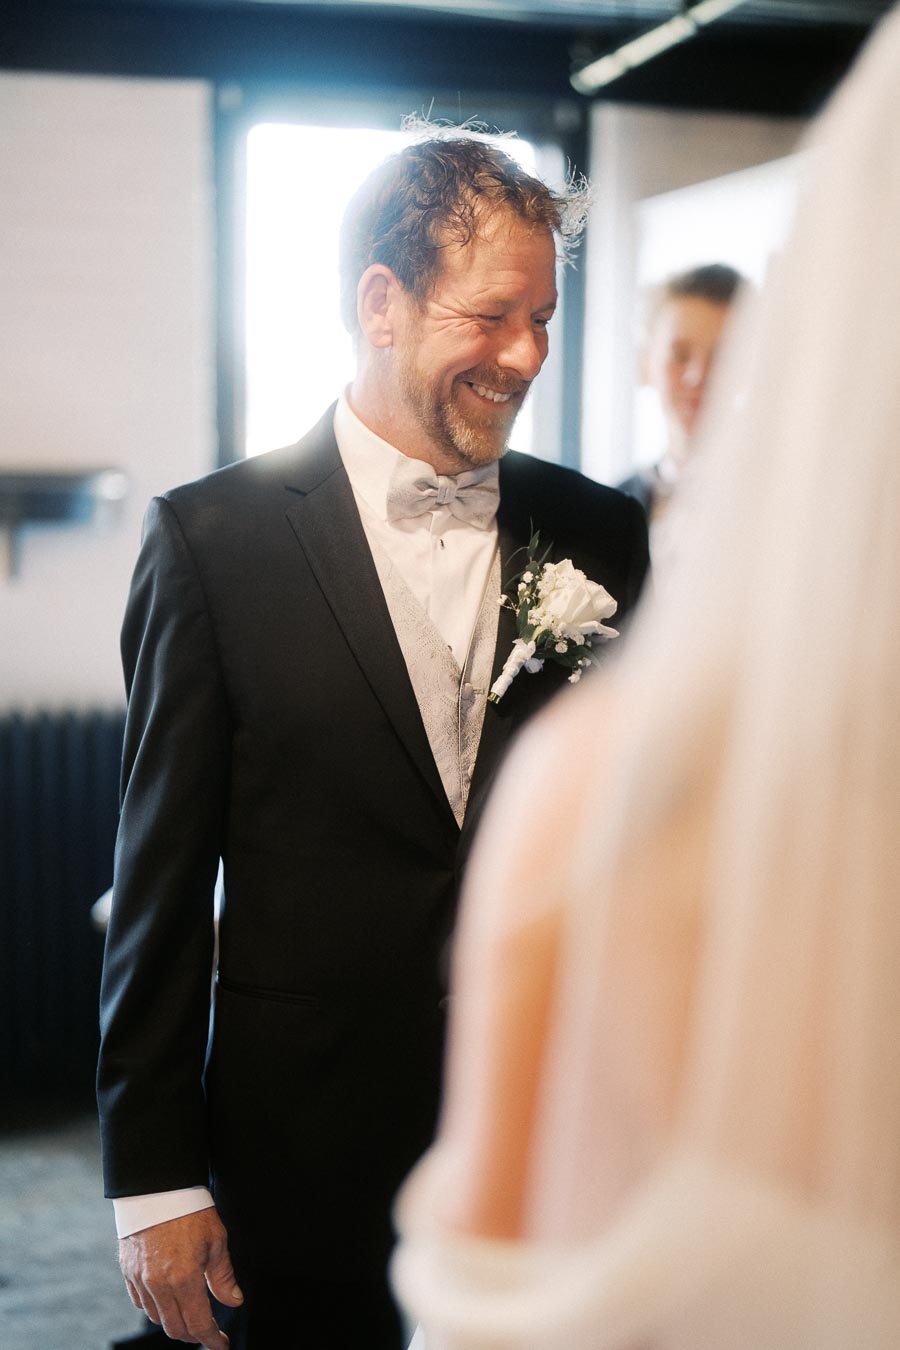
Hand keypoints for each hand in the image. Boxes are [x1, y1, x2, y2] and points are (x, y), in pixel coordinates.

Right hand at [119, 1207, 242, 1348]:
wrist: (157, 1188)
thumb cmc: (190, 1211)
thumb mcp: (216, 1240)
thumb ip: (223, 1276)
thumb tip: (234, 1301)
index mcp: (184, 1279)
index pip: (199, 1324)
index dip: (212, 1339)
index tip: (222, 1344)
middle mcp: (159, 1286)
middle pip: (176, 1328)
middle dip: (194, 1335)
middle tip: (208, 1331)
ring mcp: (140, 1280)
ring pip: (157, 1318)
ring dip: (174, 1323)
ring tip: (189, 1315)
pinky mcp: (128, 1272)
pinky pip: (140, 1303)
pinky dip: (155, 1309)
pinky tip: (167, 1301)